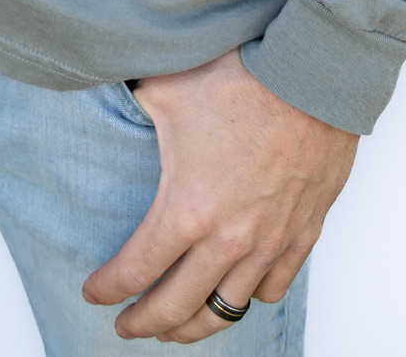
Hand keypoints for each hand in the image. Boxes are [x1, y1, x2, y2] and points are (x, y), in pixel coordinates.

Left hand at [83, 48, 357, 341]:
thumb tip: (115, 95)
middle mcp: (227, 240)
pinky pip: (272, 289)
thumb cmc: (241, 80)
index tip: (94, 293)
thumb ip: (135, 104)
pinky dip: (250, 298)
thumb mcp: (167, 89)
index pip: (135, 270)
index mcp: (186, 210)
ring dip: (194, 326)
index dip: (108, 288)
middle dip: (143, 322)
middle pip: (175, 307)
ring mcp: (267, 243)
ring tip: (175, 328)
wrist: (311, 77)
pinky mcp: (302, 236)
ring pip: (225, 310)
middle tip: (126, 326)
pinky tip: (235, 292)